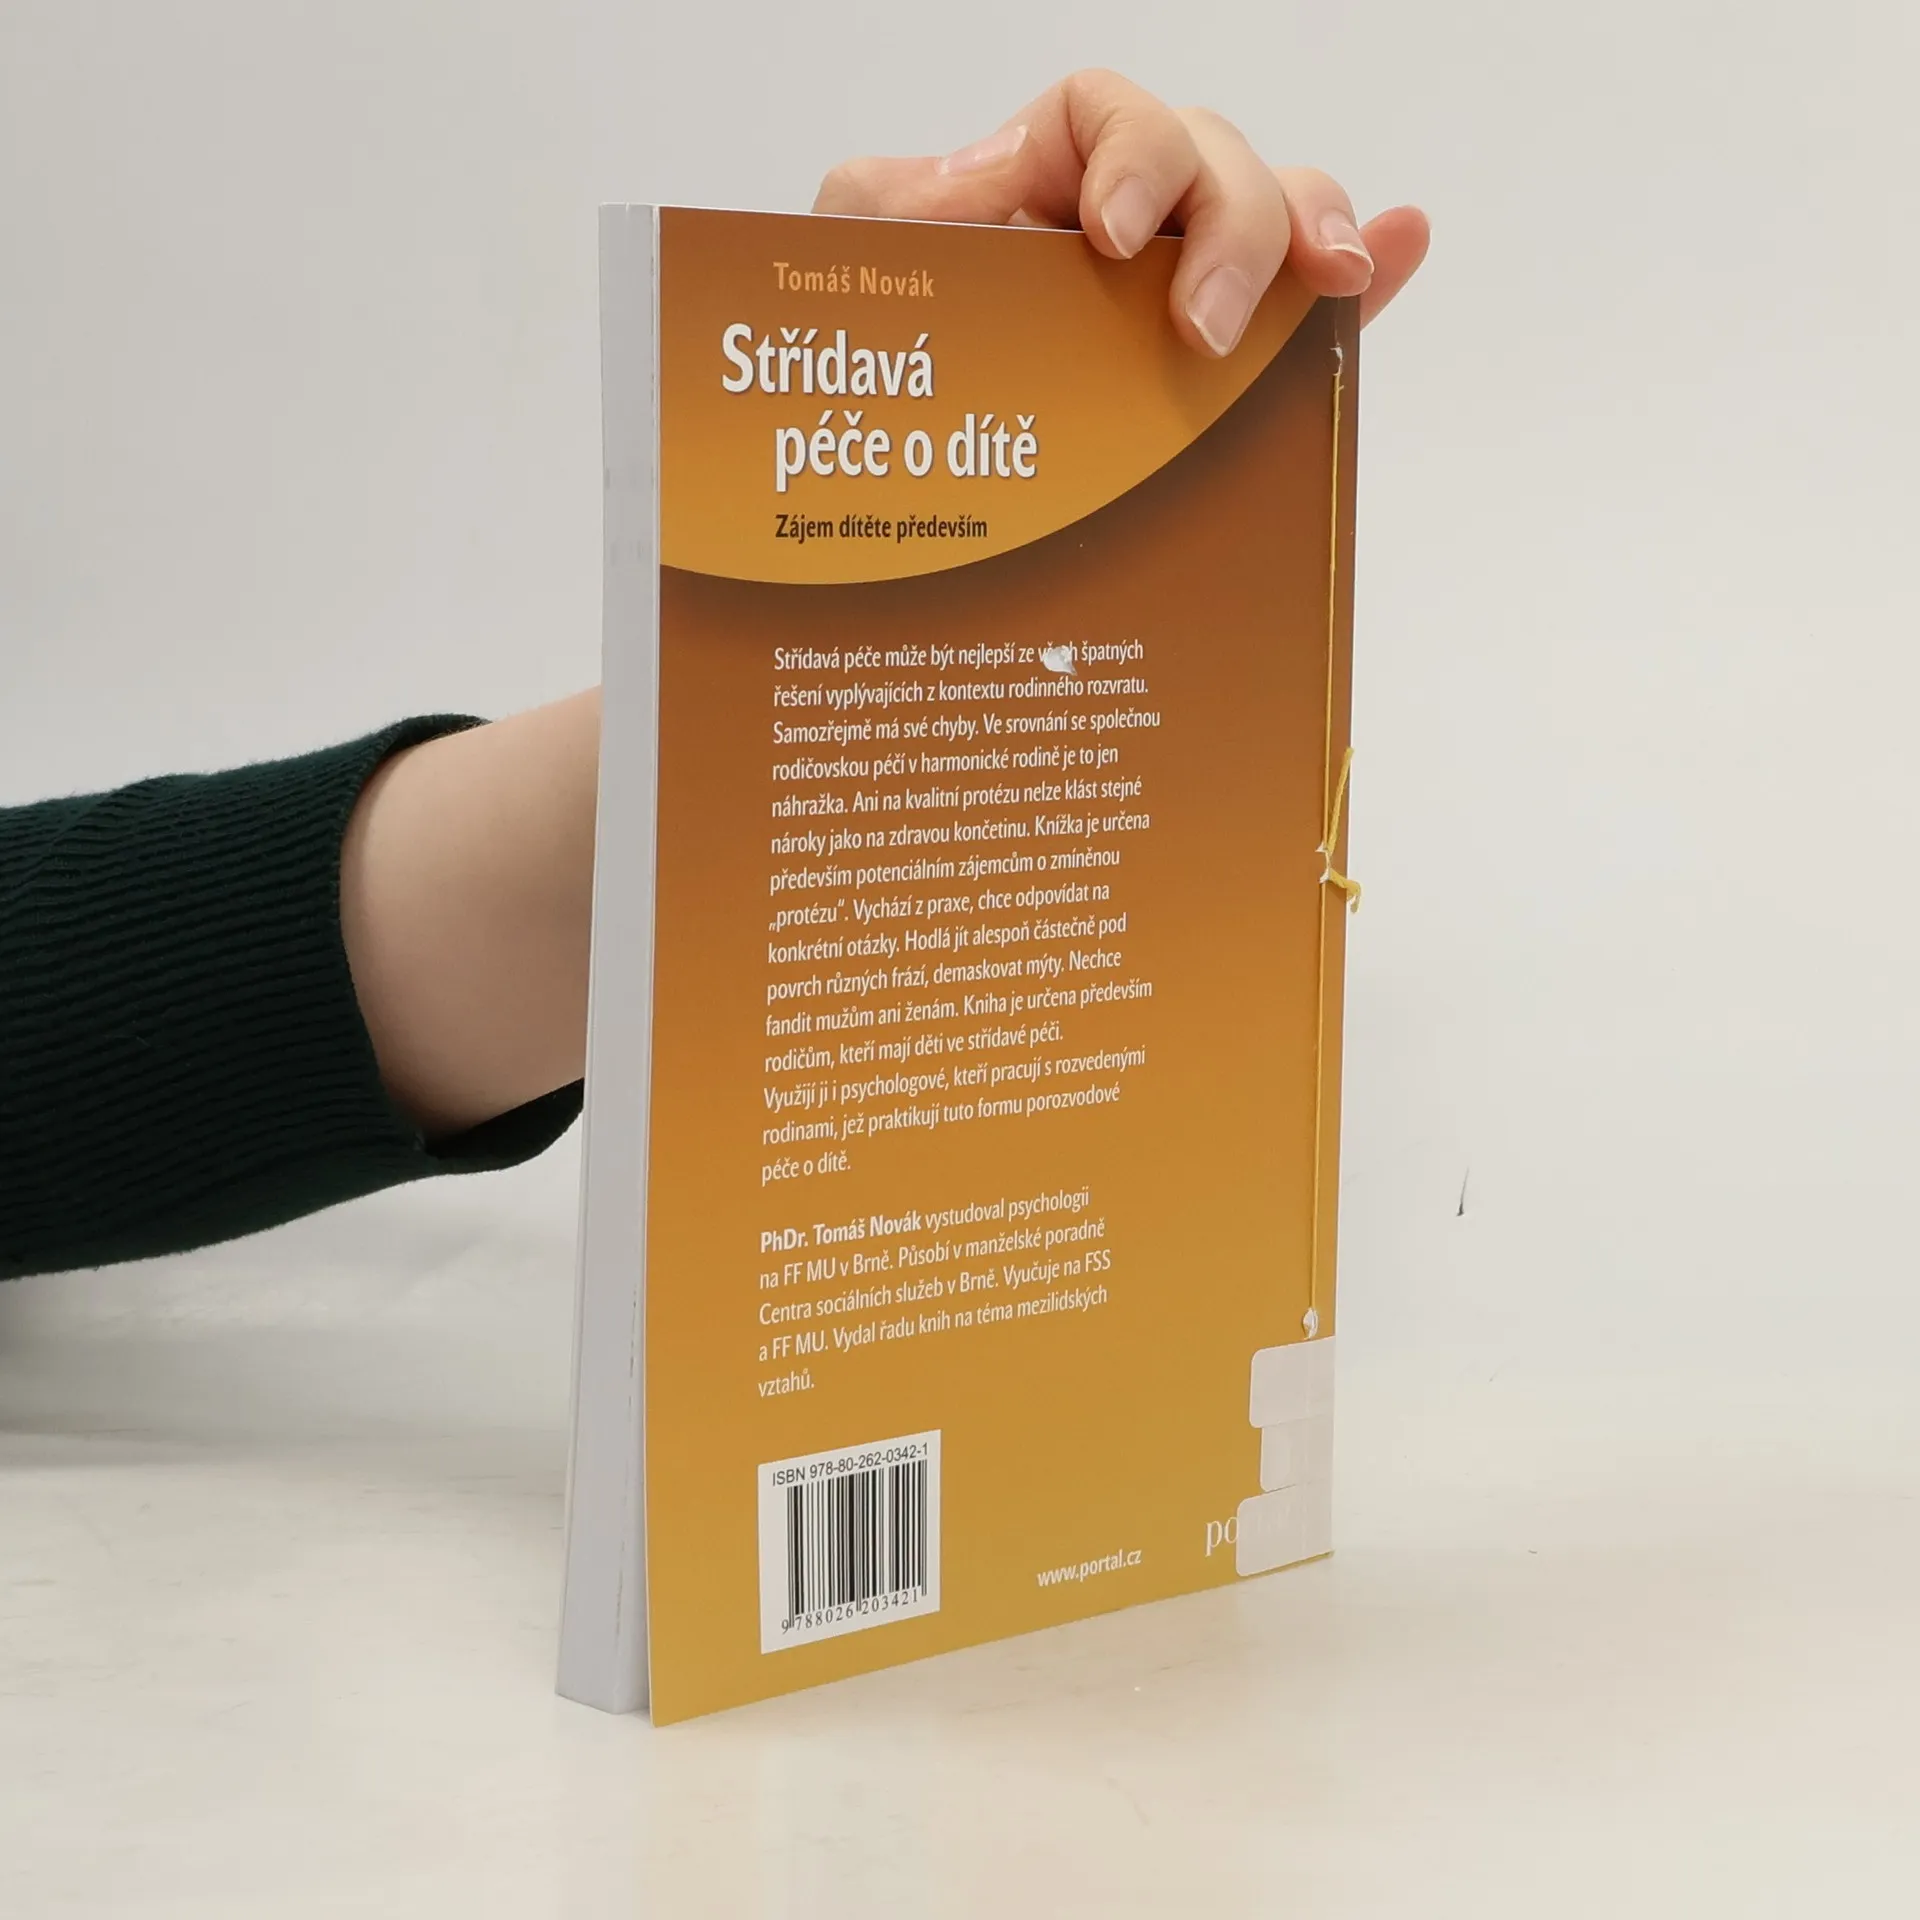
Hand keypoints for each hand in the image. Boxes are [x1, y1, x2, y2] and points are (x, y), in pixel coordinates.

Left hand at [815, 70, 1428, 357]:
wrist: (878, 442)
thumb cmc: (864, 335)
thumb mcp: (855, 253)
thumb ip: (897, 200)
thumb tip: (989, 178)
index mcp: (1040, 178)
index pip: (1113, 116)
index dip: (1135, 158)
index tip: (1112, 236)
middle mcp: (1124, 220)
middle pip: (1216, 165)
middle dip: (1232, 231)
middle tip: (1205, 327)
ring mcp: (1178, 288)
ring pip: (1272, 222)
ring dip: (1313, 238)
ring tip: (1338, 278)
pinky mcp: (1221, 361)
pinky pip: (1303, 310)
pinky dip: (1365, 282)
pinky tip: (1400, 254)